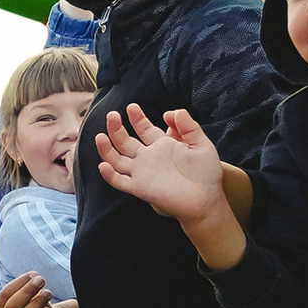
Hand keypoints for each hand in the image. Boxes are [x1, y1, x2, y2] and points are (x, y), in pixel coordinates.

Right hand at [0, 269, 62, 307]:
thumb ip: (28, 287)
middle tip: (40, 280)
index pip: (4, 296)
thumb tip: (33, 276)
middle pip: (12, 306)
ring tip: (48, 293)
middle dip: (27, 291)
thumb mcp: (32, 296)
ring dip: (36, 302)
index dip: (18, 283)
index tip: (33, 274)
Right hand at [94, 99, 226, 222]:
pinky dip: (110, 175)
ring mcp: (142, 173)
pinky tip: (104, 166)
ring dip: (106, 148)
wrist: (206, 199)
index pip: (143, 129)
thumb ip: (188, 126)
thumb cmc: (206, 173)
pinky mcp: (140, 188)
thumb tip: (172, 112)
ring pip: (117, 160)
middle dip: (117, 128)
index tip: (131, 107)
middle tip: (112, 115)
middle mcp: (148, 158)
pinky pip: (120, 182)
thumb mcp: (201, 144)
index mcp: (162, 146)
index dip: (136, 118)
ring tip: (100, 136)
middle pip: (125, 141)